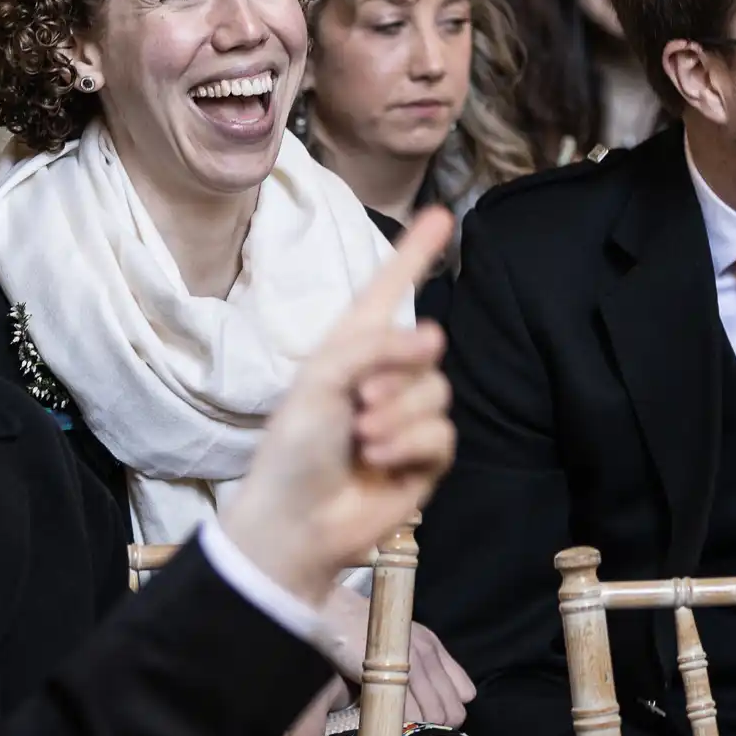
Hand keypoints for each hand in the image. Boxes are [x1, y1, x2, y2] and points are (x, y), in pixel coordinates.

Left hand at [221, 209, 455, 602]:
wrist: (296, 521)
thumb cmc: (292, 449)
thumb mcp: (320, 382)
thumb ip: (374, 348)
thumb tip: (435, 339)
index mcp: (350, 350)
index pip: (389, 290)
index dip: (415, 252)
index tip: (443, 214)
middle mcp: (383, 377)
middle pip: (426, 350)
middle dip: (396, 375)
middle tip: (357, 405)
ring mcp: (406, 418)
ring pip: (438, 393)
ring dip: (400, 416)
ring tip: (362, 439)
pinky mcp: (424, 460)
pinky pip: (443, 435)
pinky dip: (411, 445)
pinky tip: (378, 461)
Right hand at [316, 586, 473, 726]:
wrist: (337, 615)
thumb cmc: (364, 631)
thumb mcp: (403, 641)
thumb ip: (422, 664)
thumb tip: (430, 700)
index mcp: (435, 647)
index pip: (466, 692)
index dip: (451, 709)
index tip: (432, 715)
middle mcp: (430, 656)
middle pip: (453, 711)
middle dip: (439, 726)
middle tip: (418, 729)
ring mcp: (413, 666)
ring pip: (435, 716)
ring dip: (422, 729)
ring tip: (404, 730)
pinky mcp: (392, 677)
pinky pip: (411, 714)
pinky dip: (405, 726)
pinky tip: (393, 725)